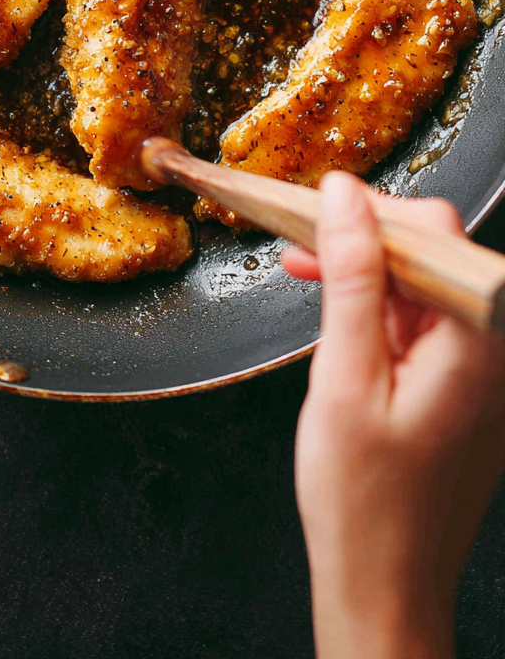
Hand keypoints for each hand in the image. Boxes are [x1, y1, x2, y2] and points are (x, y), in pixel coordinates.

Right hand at [284, 173, 504, 658]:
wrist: (384, 587)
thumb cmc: (363, 502)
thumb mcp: (344, 377)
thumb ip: (350, 278)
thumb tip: (345, 197)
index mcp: (477, 342)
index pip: (435, 232)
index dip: (370, 210)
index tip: (314, 207)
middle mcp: (494, 350)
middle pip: (433, 253)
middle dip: (363, 239)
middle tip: (298, 240)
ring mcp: (485, 371)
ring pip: (424, 285)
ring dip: (365, 272)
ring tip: (303, 270)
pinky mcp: (467, 386)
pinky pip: (425, 322)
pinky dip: (378, 309)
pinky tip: (334, 310)